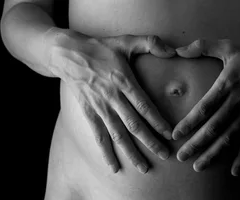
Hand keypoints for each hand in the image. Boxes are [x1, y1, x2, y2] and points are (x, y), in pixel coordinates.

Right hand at [45, 28, 176, 173]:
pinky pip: (99, 136)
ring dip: (131, 152)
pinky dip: (106, 153)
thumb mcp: (125, 41)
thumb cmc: (101, 47)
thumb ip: (150, 43)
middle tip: (165, 155)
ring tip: (144, 168)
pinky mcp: (89, 113)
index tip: (170, 134)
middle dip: (150, 141)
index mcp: (124, 80)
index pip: (144, 105)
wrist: (67, 54)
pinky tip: (114, 167)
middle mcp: (112, 97)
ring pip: (117, 134)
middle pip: (133, 124)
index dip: (157, 121)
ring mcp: (100, 107)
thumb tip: (172, 50)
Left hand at [172, 35, 239, 175]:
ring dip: (214, 153)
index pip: (205, 107)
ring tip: (199, 167)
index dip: (190, 122)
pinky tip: (234, 171)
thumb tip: (177, 49)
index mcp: (228, 83)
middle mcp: (238, 101)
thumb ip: (202, 47)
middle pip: (215, 127)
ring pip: (230, 137)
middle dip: (197, 144)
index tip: (176, 134)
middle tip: (181, 156)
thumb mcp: (228, 46)